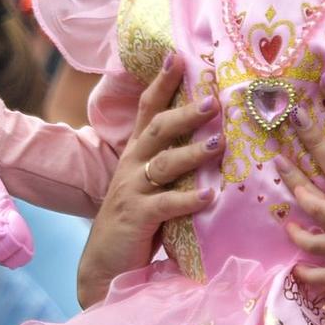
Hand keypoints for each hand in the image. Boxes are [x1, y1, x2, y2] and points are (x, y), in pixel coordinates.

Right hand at [79, 54, 217, 306]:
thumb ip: (170, 165)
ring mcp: (132, 191)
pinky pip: (166, 205)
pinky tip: (210, 196)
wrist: (104, 266)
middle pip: (157, 130)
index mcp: (135, 156)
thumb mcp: (149, 187)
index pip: (147, 112)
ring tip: (219, 145)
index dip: (160, 84)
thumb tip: (209, 142)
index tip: (177, 57)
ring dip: (192, 152)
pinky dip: (189, 200)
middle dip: (185, 113)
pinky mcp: (137, 217)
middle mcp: (131, 167)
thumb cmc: (135, 224)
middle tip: (212, 101)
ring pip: (164, 164)